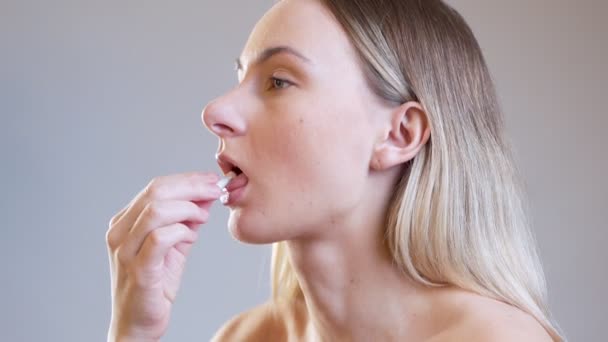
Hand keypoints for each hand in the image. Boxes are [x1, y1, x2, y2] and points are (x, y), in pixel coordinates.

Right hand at [105, 172, 221, 340]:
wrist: (138, 324)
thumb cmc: (155, 284)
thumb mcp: (175, 246)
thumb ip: (187, 221)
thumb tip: (206, 196)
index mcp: (125, 223)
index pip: (155, 187)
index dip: (187, 180)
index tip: (211, 179)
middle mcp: (120, 233)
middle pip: (155, 192)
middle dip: (191, 186)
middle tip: (216, 189)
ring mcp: (125, 251)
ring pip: (155, 211)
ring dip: (187, 207)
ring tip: (203, 215)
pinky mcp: (138, 270)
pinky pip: (160, 239)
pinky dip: (181, 230)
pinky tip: (192, 235)